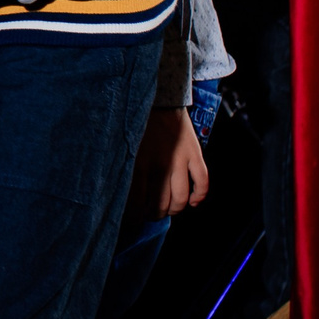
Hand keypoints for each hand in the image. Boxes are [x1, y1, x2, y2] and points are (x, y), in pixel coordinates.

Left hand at [128, 106, 208, 220]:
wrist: (157, 96)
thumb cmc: (133, 120)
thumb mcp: (121, 145)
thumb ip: (121, 167)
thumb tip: (114, 192)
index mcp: (137, 164)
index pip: (137, 203)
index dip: (136, 217)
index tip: (133, 222)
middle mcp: (159, 165)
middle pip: (161, 204)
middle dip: (155, 215)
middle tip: (151, 215)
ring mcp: (180, 160)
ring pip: (181, 198)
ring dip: (175, 209)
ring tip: (169, 210)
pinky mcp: (195, 153)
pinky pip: (203, 181)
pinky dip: (200, 196)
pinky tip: (193, 202)